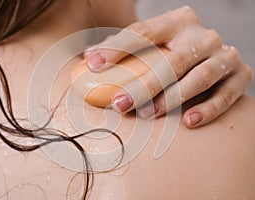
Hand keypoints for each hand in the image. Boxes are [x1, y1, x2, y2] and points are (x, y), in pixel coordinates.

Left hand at [83, 6, 252, 127]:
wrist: (211, 60)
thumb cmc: (172, 54)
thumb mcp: (151, 46)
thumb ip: (124, 50)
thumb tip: (89, 60)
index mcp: (177, 21)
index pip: (143, 32)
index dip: (116, 48)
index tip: (93, 65)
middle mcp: (204, 35)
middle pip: (174, 60)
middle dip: (145, 84)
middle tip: (121, 103)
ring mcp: (225, 54)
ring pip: (201, 77)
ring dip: (173, 98)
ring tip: (149, 114)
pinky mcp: (241, 75)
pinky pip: (226, 95)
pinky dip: (208, 109)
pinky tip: (188, 121)